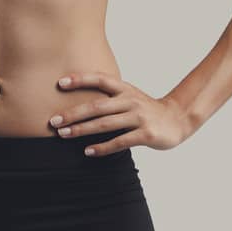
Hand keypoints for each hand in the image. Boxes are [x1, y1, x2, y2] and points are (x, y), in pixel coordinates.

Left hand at [48, 70, 191, 156]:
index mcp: (125, 89)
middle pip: (96, 106)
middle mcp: (130, 100)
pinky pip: (120, 141)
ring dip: (82, 130)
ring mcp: (139, 117)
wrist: (178, 120)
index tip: (59, 83)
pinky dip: (102, 147)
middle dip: (73, 114)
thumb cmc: (146, 111)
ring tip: (64, 135)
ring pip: (105, 124)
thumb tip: (77, 106)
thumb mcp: (129, 98)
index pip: (100, 79)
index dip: (80, 79)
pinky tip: (88, 151)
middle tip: (53, 121)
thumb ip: (108, 99)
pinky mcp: (146, 134)